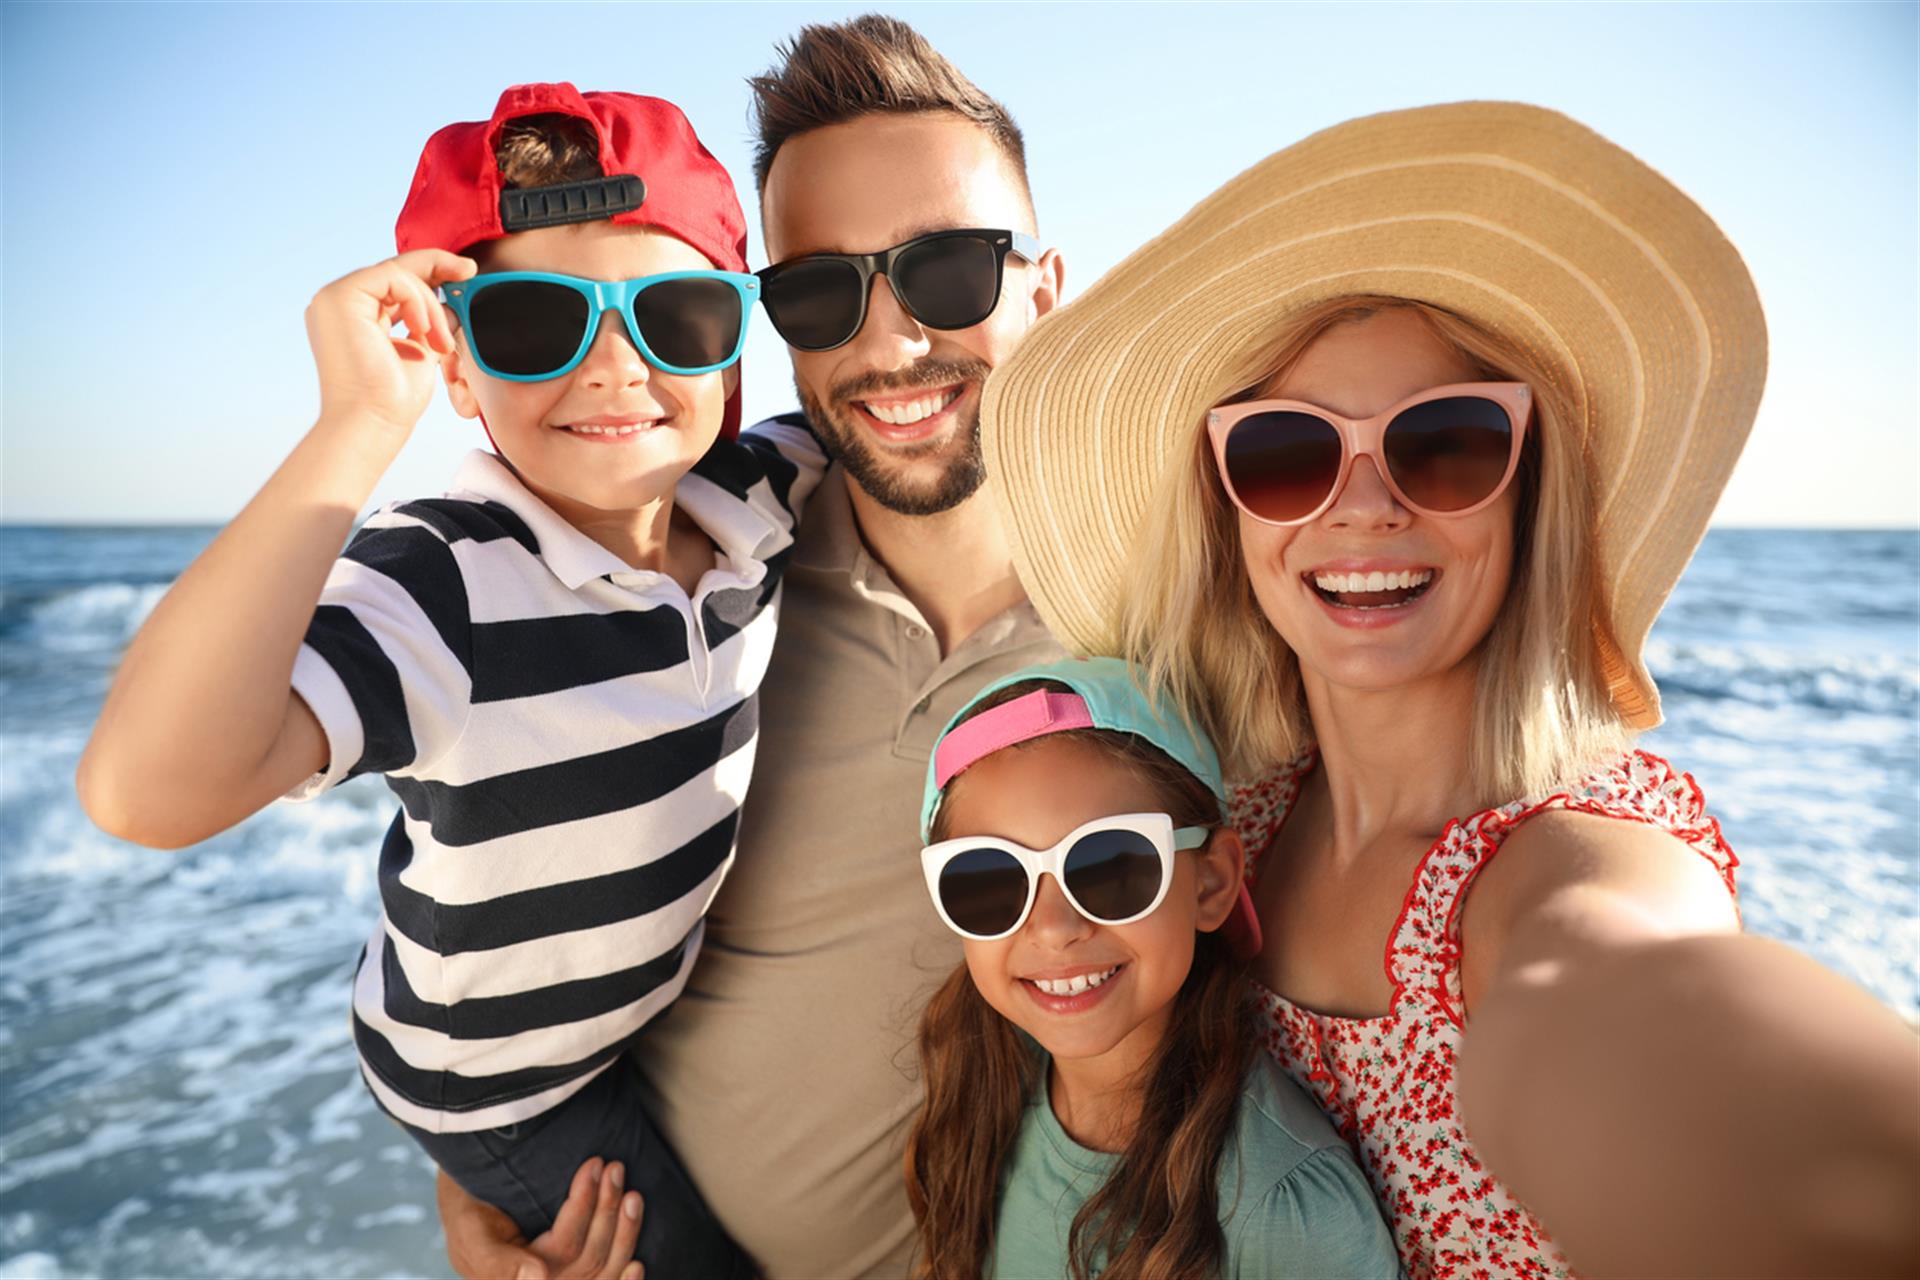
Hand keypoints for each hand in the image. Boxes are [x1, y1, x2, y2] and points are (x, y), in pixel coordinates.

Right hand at [305, 248, 474, 435]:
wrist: (373, 424)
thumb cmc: (394, 401)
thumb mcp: (420, 352)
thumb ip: (426, 325)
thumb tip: (448, 305)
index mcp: (355, 316)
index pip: (394, 283)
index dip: (430, 271)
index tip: (466, 272)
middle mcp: (339, 304)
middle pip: (394, 269)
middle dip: (436, 266)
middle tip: (470, 270)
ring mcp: (334, 298)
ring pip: (398, 274)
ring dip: (430, 305)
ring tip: (441, 344)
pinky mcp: (338, 297)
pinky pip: (393, 278)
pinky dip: (418, 301)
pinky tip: (425, 332)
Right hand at [438, 1159, 644, 1279]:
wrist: (471, 1209)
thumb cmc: (468, 1214)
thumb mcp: (469, 1232)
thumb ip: (496, 1261)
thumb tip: (537, 1275)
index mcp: (514, 1278)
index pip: (564, 1246)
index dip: (583, 1205)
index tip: (594, 1164)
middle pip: (589, 1258)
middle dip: (607, 1210)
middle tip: (615, 1168)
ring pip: (602, 1271)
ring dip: (624, 1232)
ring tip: (633, 1194)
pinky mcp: (574, 1279)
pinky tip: (638, 1264)